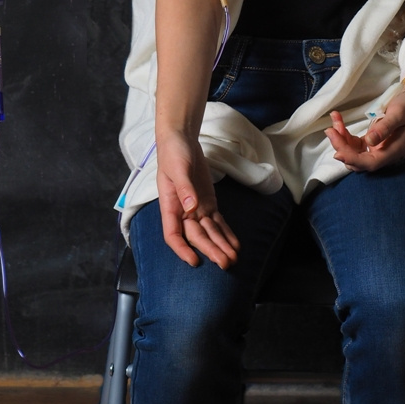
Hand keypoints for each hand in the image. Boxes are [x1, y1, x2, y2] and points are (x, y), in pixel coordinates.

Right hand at [156, 131, 239, 268]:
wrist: (181, 140)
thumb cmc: (173, 153)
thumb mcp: (178, 167)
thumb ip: (184, 188)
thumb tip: (190, 208)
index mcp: (170, 206)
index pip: (173, 235)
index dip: (183, 249)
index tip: (195, 261)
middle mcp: (183, 212)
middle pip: (196, 236)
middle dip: (210, 250)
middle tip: (225, 264)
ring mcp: (196, 208)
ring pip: (209, 232)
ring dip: (221, 246)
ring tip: (233, 259)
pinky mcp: (207, 202)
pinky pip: (217, 222)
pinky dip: (226, 233)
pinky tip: (234, 245)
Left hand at [324, 89, 404, 171]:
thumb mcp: (399, 113)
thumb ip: (385, 127)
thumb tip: (369, 142)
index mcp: (393, 151)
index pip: (369, 162)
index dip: (351, 157)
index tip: (336, 146)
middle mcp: (385, 153)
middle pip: (358, 160)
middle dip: (342, 147)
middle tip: (331, 129)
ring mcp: (379, 148)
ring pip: (355, 152)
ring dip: (342, 139)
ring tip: (335, 120)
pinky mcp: (375, 141)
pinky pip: (357, 144)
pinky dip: (346, 135)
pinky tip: (339, 121)